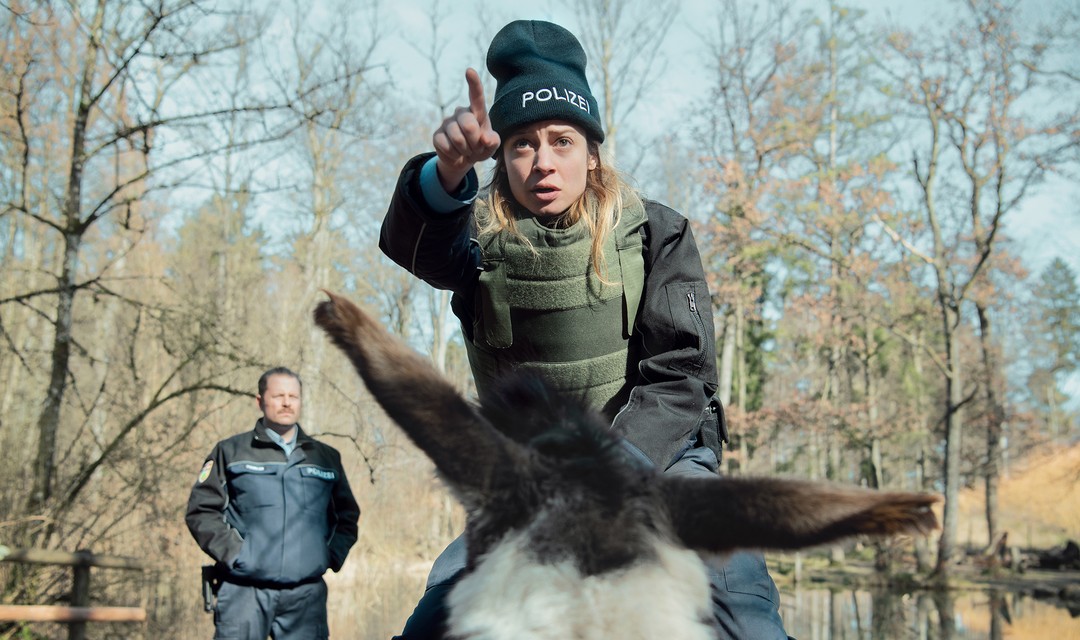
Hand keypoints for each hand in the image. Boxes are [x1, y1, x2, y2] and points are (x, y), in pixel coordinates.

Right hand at [432, 68, 500, 192]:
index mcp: (477, 112)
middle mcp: (461, 113)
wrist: (463, 159)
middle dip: (475, 142)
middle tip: (476, 148)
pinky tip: (456, 154)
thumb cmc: (481, 147)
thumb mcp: (491, 145)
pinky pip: (446, 146)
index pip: (476, 96)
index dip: (474, 83)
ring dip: (465, 150)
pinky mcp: (437, 135)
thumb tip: (485, 139)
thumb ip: (493, 141)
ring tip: (466, 151)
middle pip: (469, 125)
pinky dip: (454, 155)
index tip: (469, 71)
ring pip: (457, 138)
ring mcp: (447, 123)